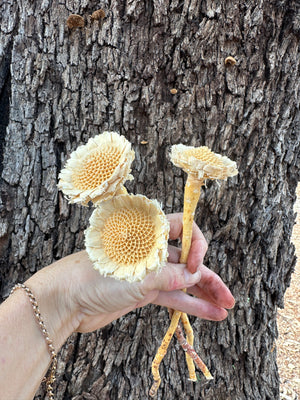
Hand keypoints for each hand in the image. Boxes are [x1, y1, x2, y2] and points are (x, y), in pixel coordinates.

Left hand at [61, 213, 233, 333]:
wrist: (66, 301)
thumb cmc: (95, 278)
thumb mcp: (137, 275)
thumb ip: (169, 275)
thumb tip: (194, 276)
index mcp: (146, 233)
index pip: (182, 228)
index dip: (195, 245)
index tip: (196, 265)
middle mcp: (150, 249)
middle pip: (186, 258)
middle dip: (208, 275)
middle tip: (227, 295)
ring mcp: (147, 271)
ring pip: (182, 280)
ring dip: (203, 294)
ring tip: (225, 307)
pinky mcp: (144, 291)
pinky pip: (172, 296)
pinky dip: (189, 304)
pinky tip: (209, 314)